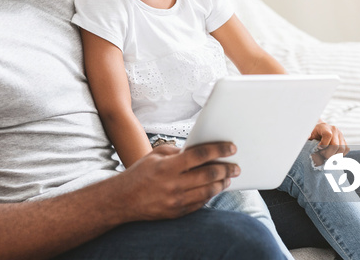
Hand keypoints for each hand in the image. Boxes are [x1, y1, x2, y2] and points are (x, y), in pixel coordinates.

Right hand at [115, 142, 239, 221]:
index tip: (231, 148)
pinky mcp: (178, 212)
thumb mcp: (156, 155)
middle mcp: (174, 184)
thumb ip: (178, 152)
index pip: (200, 155)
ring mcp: (176, 201)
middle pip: (209, 175)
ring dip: (222, 183)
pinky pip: (200, 203)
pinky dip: (210, 195)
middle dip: (226, 169)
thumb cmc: (140, 173)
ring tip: (228, 177)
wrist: (123, 199)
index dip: (219, 150)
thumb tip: (199, 151)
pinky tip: (215, 188)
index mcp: (168, 166)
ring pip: (208, 191)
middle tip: (236, 166)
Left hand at [308, 121, 348, 165]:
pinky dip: (340, 154)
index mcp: (325, 127)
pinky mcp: (344, 140)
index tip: (318, 148)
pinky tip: (332, 154)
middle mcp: (335, 130)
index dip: (324, 144)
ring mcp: (341, 135)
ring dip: (334, 155)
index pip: (328, 135)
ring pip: (342, 149)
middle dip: (328, 154)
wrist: (320, 128)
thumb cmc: (314, 132)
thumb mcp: (309, 132)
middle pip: (336, 145)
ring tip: (327, 155)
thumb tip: (307, 136)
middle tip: (322, 155)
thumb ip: (308, 135)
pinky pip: (346, 149)